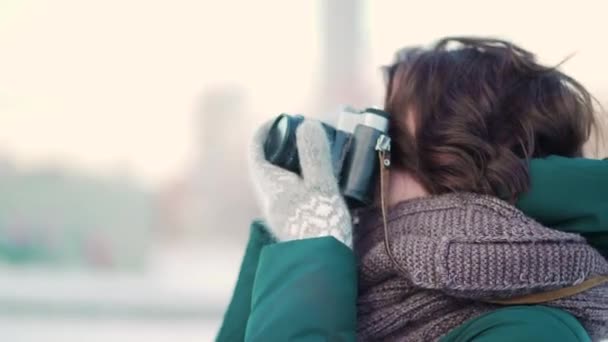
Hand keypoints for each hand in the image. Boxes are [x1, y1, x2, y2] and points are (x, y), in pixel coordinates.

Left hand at [248, 119, 352, 247]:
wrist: (321, 268)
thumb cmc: (320, 225)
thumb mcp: (321, 184)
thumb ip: (313, 154)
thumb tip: (306, 124)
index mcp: (270, 185)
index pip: (256, 150)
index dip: (266, 132)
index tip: (283, 120)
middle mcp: (270, 199)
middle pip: (268, 164)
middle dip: (285, 146)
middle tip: (307, 134)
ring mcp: (281, 213)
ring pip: (282, 179)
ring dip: (296, 163)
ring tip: (320, 154)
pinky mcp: (294, 224)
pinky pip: (293, 193)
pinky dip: (304, 180)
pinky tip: (325, 182)